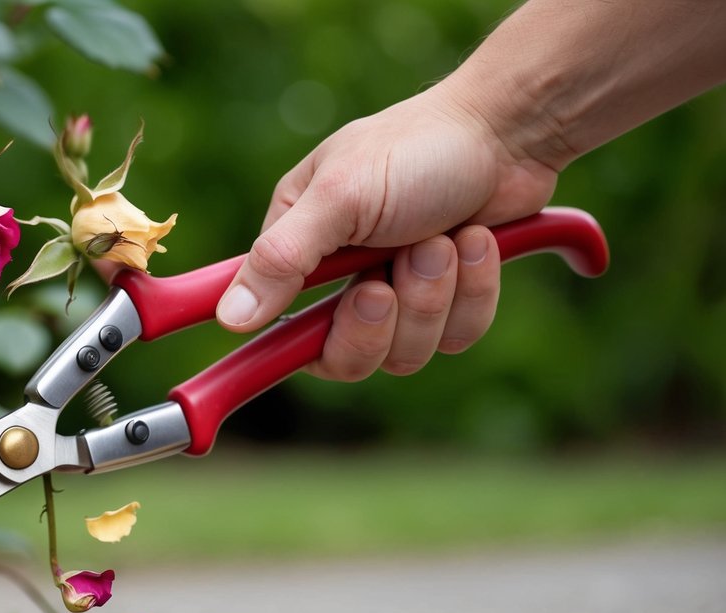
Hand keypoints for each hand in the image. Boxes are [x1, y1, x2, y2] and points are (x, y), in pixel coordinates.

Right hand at [218, 84, 559, 378]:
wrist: (508, 131)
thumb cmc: (415, 149)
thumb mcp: (339, 198)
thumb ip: (281, 259)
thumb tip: (229, 317)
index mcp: (298, 249)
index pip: (276, 326)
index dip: (297, 343)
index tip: (331, 322)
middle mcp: (339, 279)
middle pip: (343, 358)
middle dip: (380, 320)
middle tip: (392, 275)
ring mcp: (396, 295)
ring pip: (405, 353)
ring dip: (431, 296)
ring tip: (444, 239)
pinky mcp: (447, 303)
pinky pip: (455, 337)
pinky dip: (472, 291)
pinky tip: (475, 242)